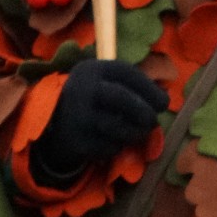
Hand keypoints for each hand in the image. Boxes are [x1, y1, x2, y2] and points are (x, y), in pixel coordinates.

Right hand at [29, 59, 165, 187]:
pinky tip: (114, 141)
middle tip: (153, 120)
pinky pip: (108, 147)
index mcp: (92, 69)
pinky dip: (118, 146)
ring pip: (117, 127)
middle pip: (122, 98)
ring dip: (134, 132)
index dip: (149, 88)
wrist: (53, 121)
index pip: (126, 73)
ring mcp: (78, 116)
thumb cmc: (90, 98)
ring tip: (137, 131)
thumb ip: (130, 87)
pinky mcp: (77, 140)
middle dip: (144, 111)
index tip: (163, 102)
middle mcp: (82, 89)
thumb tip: (164, 99)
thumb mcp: (103, 82)